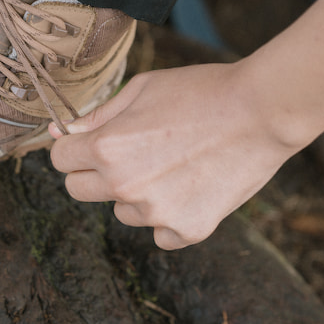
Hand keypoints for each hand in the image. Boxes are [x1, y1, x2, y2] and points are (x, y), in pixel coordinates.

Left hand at [49, 63, 297, 249]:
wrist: (263, 110)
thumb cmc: (199, 91)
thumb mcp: (139, 89)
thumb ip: (96, 116)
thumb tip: (59, 133)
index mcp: (105, 148)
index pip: (59, 160)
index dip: (72, 147)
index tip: (90, 142)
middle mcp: (124, 186)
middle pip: (78, 190)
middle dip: (92, 173)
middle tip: (127, 154)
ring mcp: (156, 213)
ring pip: (122, 212)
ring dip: (134, 194)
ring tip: (171, 164)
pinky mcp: (189, 230)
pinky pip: (161, 234)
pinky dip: (170, 217)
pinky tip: (190, 187)